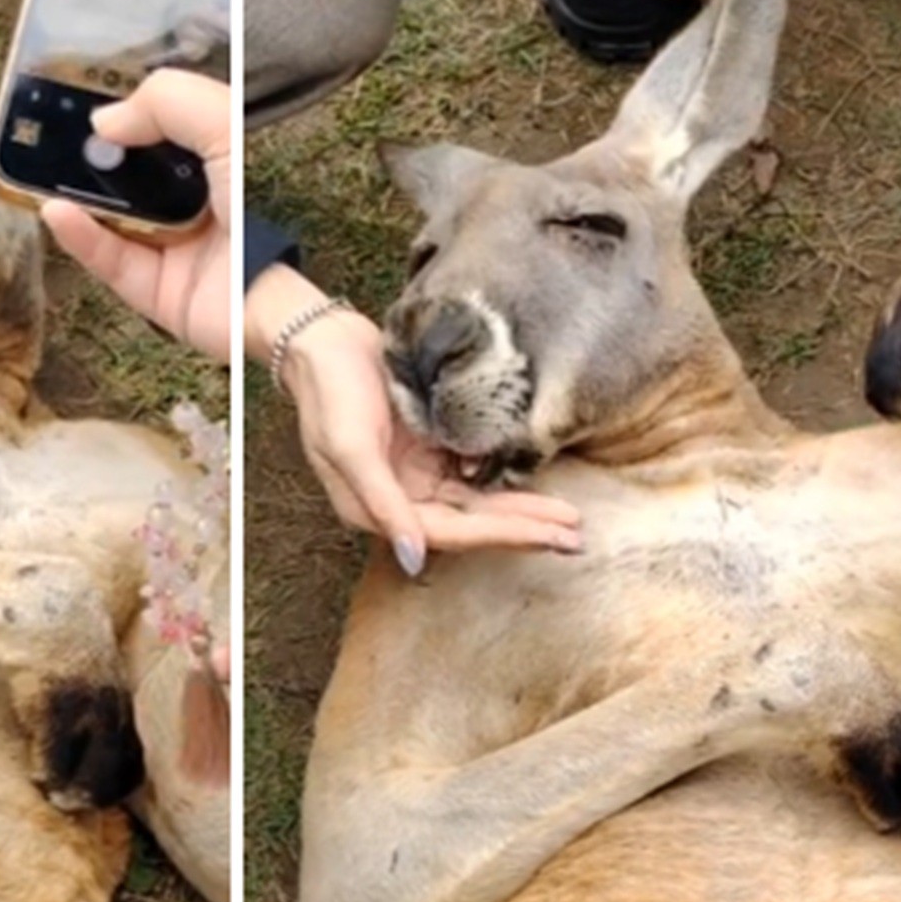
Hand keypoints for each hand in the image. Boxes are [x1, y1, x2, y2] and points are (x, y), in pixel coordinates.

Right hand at [0, 70, 231, 361]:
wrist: (270, 291)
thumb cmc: (253, 207)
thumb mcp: (221, 127)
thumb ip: (168, 102)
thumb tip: (101, 121)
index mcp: (193, 158)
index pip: (135, 124)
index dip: (92, 107)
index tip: (46, 93)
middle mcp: (173, 198)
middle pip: (105, 169)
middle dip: (57, 150)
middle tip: (10, 132)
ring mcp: (159, 245)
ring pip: (96, 213)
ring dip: (57, 190)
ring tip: (15, 166)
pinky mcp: (149, 288)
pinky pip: (104, 257)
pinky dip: (78, 235)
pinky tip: (55, 210)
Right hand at [247, 265, 581, 570]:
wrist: (324, 341)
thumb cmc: (331, 393)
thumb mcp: (350, 449)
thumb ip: (383, 504)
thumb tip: (412, 560)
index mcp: (377, 510)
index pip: (452, 533)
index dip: (503, 535)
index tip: (551, 536)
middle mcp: (403, 499)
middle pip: (473, 524)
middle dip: (525, 530)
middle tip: (576, 537)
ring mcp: (418, 473)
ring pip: (479, 502)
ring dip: (523, 511)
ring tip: (569, 520)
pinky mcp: (431, 446)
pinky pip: (475, 472)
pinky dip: (506, 481)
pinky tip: (539, 484)